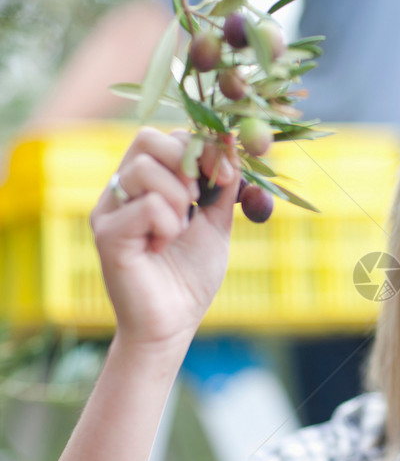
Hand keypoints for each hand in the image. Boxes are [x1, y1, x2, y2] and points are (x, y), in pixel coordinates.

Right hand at [90, 127, 239, 346]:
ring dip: (180, 198)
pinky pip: (146, 206)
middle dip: (187, 163)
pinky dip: (168, 225)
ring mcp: (109, 210)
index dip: (202, 149)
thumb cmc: (191, 276)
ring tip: (181, 229)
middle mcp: (121, 190)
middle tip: (200, 199)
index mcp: (146, 184)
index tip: (226, 177)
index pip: (167, 137)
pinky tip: (163, 247)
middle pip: (148, 139)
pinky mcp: (107, 235)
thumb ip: (224, 186)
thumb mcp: (216, 223)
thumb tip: (232, 140)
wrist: (173, 323)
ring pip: (145, 169)